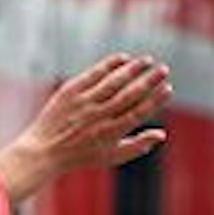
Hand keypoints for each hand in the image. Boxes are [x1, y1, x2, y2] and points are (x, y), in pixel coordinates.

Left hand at [0, 54, 172, 202]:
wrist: (45, 151)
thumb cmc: (82, 155)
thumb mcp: (112, 156)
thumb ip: (138, 145)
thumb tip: (162, 134)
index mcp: (111, 132)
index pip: (139, 112)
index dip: (156, 100)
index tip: (168, 88)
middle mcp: (99, 116)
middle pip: (130, 94)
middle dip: (149, 80)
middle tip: (164, 69)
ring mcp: (84, 102)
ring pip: (113, 81)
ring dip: (132, 69)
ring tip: (147, 60)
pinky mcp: (70, 91)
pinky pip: (93, 74)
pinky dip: (109, 65)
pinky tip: (123, 58)